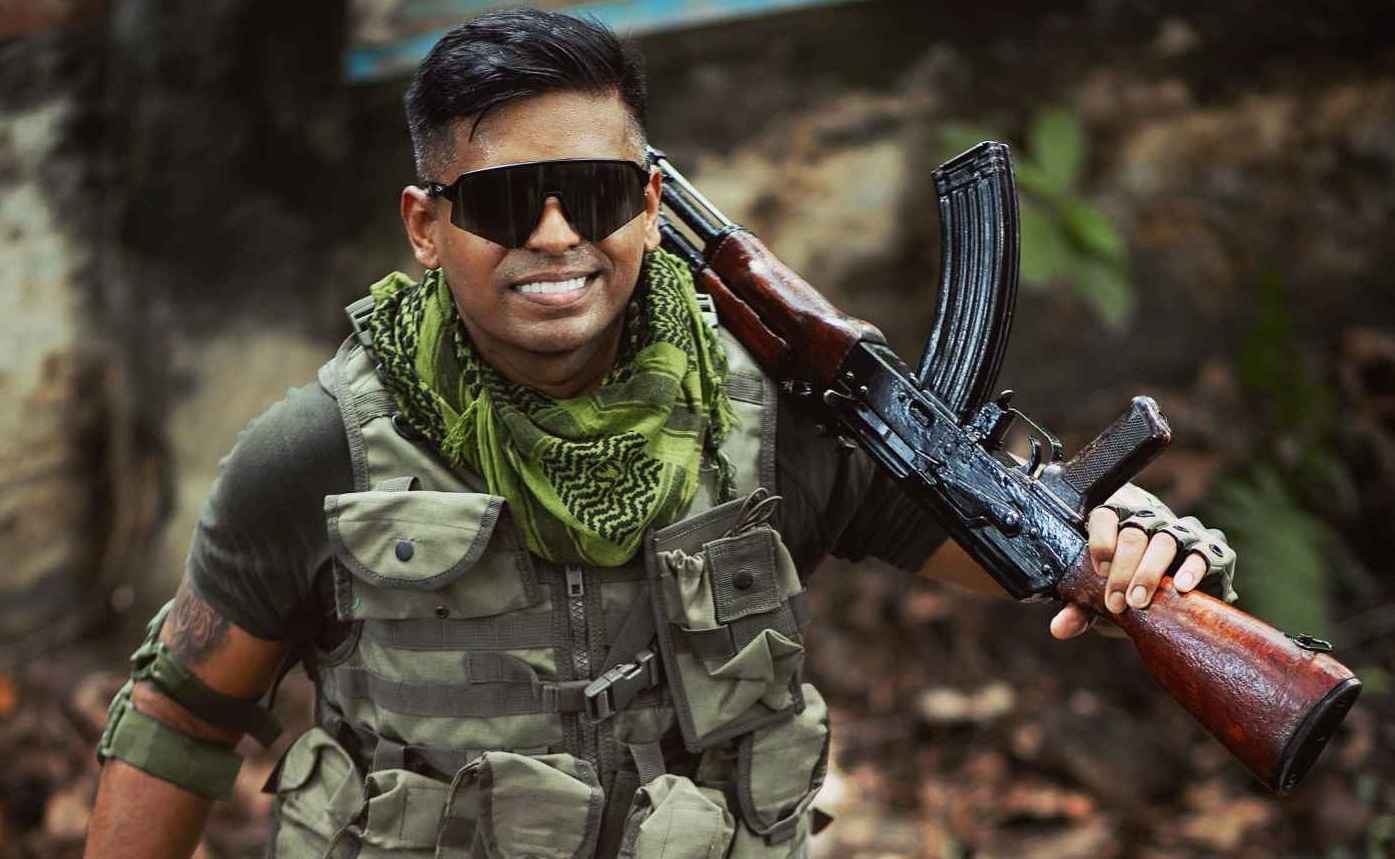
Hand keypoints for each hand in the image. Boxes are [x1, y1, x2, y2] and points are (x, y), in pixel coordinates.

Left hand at [1048, 506, 1210, 639]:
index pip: (1104, 516)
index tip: (1097, 571)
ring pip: (1166, 540)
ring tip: (1139, 599)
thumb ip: (1081, 609)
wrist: (1177, 601)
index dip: (1100, 541)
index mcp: (1118, 523)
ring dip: (1150, 571)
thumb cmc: (1129, 590)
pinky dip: (1192, 568)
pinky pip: (1204, 553)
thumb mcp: (1102, 599)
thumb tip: (1059, 628)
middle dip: (1122, 569)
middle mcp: (1150, 521)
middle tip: (1116, 601)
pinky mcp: (1212, 549)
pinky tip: (1181, 587)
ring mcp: (1182, 532)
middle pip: (1134, 533)